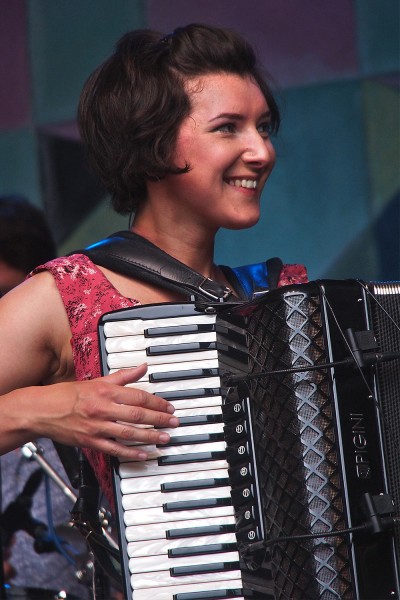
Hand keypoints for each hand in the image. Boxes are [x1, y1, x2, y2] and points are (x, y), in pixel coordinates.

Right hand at [37, 364, 178, 459]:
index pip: (138, 396)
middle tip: (174, 423)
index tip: (169, 407)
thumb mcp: (97, 381)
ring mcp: (97, 426)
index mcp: (106, 391)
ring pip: (129, 433)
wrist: (42, 410)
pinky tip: (144, 454)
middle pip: (137, 415)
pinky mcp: (90, 441)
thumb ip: (123, 376)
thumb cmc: (68, 395)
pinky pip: (114, 449)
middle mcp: (103, 408)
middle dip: (159, 419)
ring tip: (165, 438)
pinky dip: (131, 453)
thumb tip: (143, 367)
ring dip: (150, 436)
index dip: (157, 402)